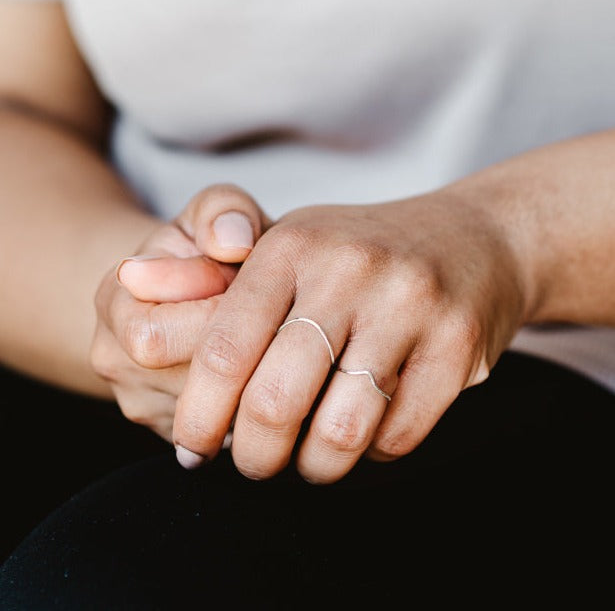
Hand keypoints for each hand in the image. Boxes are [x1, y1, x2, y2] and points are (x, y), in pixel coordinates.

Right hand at [90, 184, 269, 441]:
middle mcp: (114, 360)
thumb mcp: (213, 213)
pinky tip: (262, 372)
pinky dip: (249, 404)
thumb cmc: (203, 252)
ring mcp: (139, 402)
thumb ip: (225, 211)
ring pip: (211, 414)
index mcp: (115, 301)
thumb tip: (234, 242)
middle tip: (268, 320)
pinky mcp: (167, 429)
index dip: (220, 312)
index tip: (247, 288)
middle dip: (242, 350)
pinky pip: (220, 432)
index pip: (160, 336)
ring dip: (251, 378)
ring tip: (267, 341)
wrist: (178, 293)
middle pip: (189, 382)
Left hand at [172, 191, 529, 481]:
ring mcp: (410, 308)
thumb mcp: (289, 245)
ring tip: (305, 463)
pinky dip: (372, 454)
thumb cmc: (362, 253)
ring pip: (340, 431)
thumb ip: (211, 274)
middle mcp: (349, 272)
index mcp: (292, 249)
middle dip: (252, 456)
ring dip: (314, 467)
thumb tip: (129, 286)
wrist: (474, 238)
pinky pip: (399, 434)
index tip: (191, 450)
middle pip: (275, 401)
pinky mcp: (459, 346)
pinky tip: (362, 438)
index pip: (223, 349)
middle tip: (250, 465)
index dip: (198, 415)